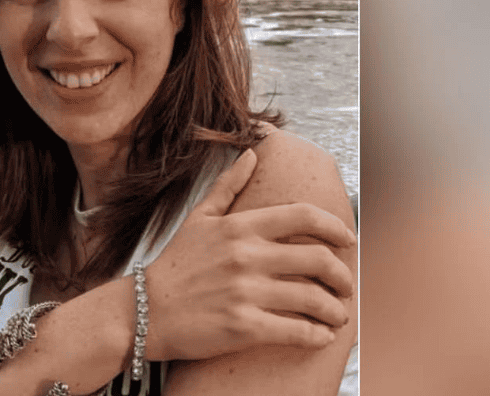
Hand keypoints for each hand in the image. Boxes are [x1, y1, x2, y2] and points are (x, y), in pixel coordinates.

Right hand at [144, 148, 355, 360]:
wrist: (142, 311)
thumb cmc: (173, 265)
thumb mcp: (198, 218)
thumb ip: (228, 186)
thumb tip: (251, 154)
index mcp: (239, 227)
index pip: (302, 216)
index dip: (334, 226)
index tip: (347, 239)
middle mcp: (246, 256)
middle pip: (317, 259)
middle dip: (342, 275)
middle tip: (346, 285)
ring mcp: (246, 292)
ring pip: (312, 298)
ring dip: (335, 309)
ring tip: (338, 315)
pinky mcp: (243, 327)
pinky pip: (295, 330)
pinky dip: (316, 335)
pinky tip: (321, 336)